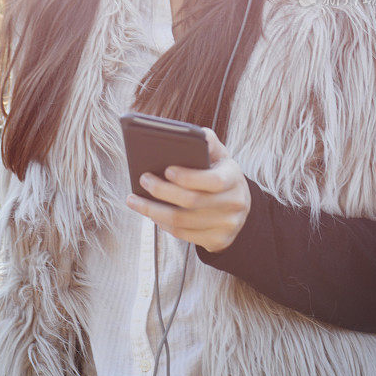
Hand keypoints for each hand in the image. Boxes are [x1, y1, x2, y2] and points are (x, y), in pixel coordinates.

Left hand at [125, 127, 250, 253]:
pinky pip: (183, 234)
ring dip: (153, 211)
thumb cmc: (221, 173)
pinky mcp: (218, 241)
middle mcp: (234, 203)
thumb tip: (190, 133)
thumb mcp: (220, 155)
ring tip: (135, 200)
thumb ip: (207, 141)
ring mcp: (227, 225)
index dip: (188, 177)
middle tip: (143, 179)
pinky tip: (150, 213)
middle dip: (162, 191)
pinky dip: (162, 224)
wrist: (241, 207)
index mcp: (234, 177)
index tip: (166, 170)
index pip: (214, 181)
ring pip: (182, 222)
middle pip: (192, 201)